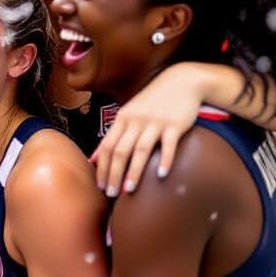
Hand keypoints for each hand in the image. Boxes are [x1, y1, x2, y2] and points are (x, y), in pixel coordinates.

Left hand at [90, 63, 207, 196]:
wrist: (182, 82)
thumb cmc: (153, 102)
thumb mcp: (128, 115)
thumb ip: (112, 136)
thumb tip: (93, 159)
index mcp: (123, 119)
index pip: (107, 146)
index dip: (102, 168)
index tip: (100, 187)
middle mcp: (136, 121)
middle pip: (120, 151)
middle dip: (114, 174)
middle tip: (111, 194)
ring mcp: (155, 122)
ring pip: (140, 150)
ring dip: (134, 172)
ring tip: (129, 190)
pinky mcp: (175, 125)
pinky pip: (168, 145)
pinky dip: (164, 160)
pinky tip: (161, 175)